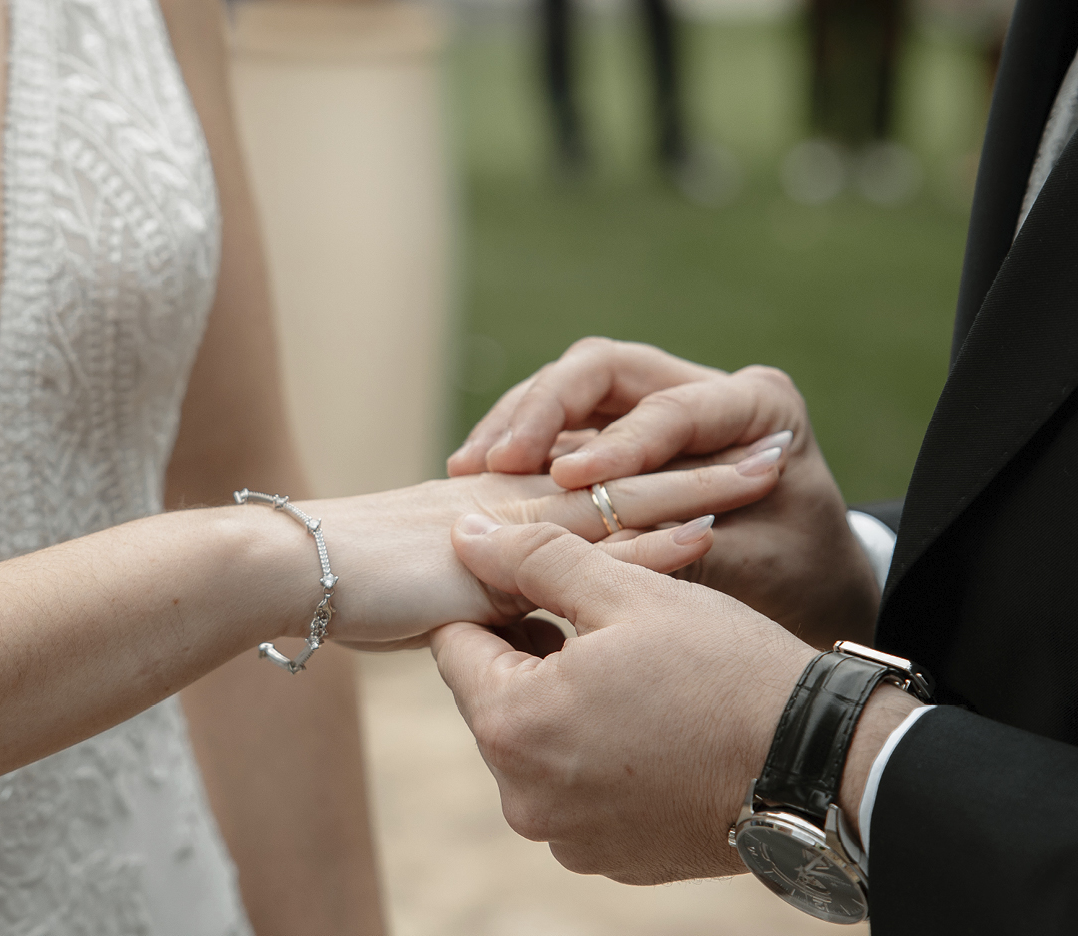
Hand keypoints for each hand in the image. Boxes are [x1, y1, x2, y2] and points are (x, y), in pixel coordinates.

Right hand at [295, 460, 774, 650]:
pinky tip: (705, 534)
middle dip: (707, 456)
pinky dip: (653, 542)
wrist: (297, 570)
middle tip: (780, 445)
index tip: (729, 456)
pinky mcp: (507, 556)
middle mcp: (524, 496)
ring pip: (626, 494)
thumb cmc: (356, 584)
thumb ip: (495, 604)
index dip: (669, 465)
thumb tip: (527, 632)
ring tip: (769, 470)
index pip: (608, 475)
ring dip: (700, 483)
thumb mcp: (446, 593)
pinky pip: (594, 547)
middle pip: (633, 469)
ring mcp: (518, 521)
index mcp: (514, 501)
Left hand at [430, 520, 920, 883]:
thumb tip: (464, 536)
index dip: (494, 602)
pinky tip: (654, 726)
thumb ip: (535, 558)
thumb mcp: (629, 592)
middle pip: (494, 700)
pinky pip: (578, 793)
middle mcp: (524, 796)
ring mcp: (566, 837)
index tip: (543, 583)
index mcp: (514, 724)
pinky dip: (600, 758)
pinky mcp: (609, 860)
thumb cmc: (725, 669)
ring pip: (537, 747)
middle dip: (533, 656)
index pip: (455, 646)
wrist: (817, 766)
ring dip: (567, 707)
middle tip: (602, 623)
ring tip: (636, 674)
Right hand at [448, 338, 876, 645]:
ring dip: (517, 424)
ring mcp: (654, 406)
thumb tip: (615, 557)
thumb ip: (690, 556)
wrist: (819, 588)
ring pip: (569, 391)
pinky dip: (517, 445)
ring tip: (471, 466)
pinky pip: (557, 426)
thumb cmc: (800, 582)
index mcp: (758, 404)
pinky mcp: (616, 435)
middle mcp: (702, 390)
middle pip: (602, 371)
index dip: (618, 445)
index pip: (670, 411)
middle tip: (501, 458)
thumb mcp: (756, 569)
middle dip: (545, 409)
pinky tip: (474, 474)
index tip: (568, 478)